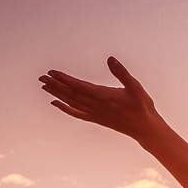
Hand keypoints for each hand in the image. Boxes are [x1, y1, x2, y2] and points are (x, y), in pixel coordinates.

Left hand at [40, 57, 163, 142]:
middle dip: (55, 85)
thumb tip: (110, 59)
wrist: (145, 128)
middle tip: (41, 77)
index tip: (51, 72)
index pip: (79, 86)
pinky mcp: (96, 119)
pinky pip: (76, 113)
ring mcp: (95, 113)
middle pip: (70, 94)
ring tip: (44, 86)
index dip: (64, 79)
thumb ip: (122, 73)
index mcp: (103, 96)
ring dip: (56, 94)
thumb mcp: (135, 87)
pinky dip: (64, 108)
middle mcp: (96, 105)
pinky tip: (55, 103)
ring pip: (71, 102)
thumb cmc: (142, 106)